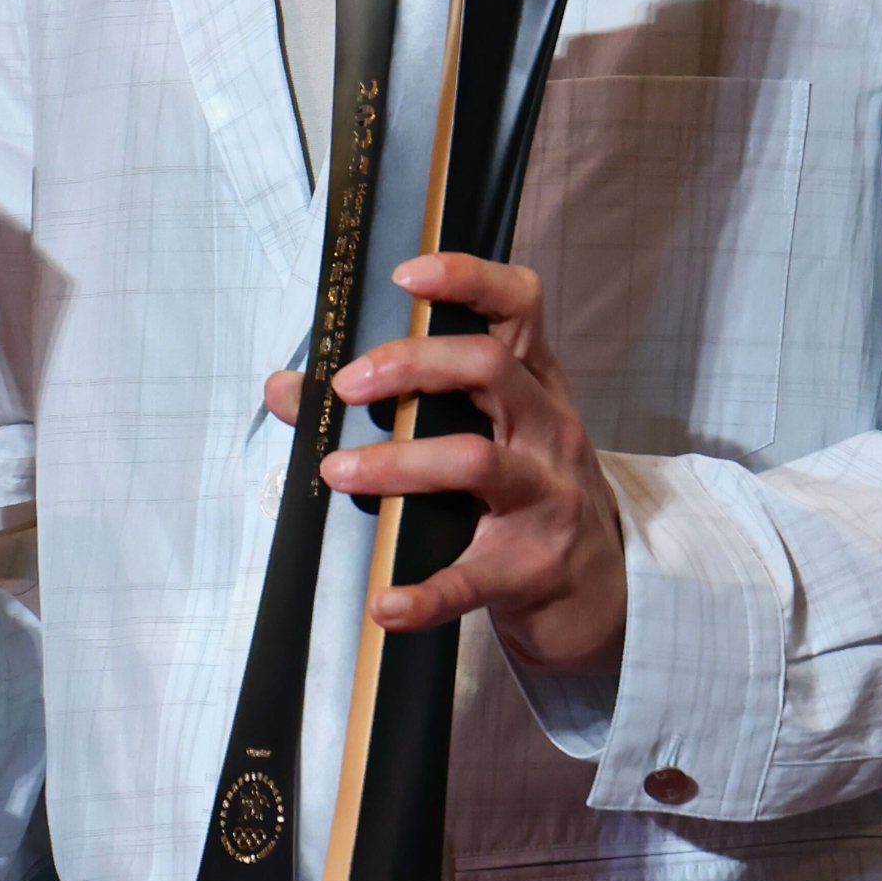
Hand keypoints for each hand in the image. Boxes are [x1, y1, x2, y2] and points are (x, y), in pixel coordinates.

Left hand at [258, 252, 625, 671]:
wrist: (597, 597)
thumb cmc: (524, 497)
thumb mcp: (483, 436)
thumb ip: (394, 403)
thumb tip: (284, 387)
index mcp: (535, 386)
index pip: (519, 306)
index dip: (467, 279)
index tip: (406, 277)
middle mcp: (550, 430)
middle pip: (489, 366)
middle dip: (411, 365)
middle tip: (347, 386)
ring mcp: (548, 498)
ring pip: (477, 460)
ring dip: (399, 463)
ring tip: (337, 472)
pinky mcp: (534, 567)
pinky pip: (472, 577)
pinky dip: (425, 593)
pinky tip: (383, 603)